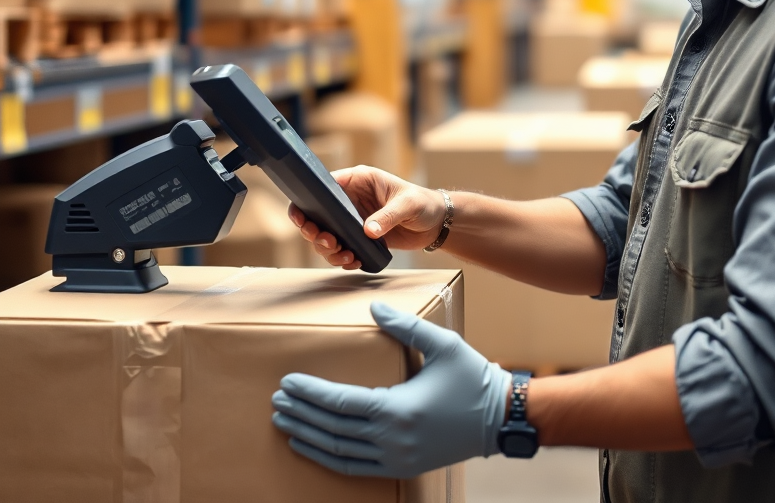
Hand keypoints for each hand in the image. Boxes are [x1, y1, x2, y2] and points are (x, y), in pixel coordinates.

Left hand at [271, 301, 511, 477]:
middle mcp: (392, 439)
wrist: (497, 418)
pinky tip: (310, 447)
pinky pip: (354, 467)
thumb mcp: (442, 344)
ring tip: (284, 422)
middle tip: (277, 399)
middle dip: (301, 414)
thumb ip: (405, 326)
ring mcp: (395, 458)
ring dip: (307, 437)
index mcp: (398, 409)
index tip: (287, 382)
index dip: (310, 393)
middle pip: (332, 429)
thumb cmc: (471, 377)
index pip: (340, 402)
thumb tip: (374, 306)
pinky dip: (328, 458)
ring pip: (338, 452)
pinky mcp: (401, 467)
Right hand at [288, 166, 446, 268]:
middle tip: (328, 242)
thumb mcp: (408, 205)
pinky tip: (353, 261)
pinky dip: (342, 259)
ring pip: (326, 236)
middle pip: (318, 215)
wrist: (436, 223)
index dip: (309, 201)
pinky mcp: (359, 238)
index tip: (303, 217)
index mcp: (358, 181)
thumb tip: (367, 231)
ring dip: (328, 249)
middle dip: (315, 232)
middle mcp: (351, 200)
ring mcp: (353, 220)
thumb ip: (388, 216)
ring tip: (345, 256)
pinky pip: (341, 250)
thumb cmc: (423, 203)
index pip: (324, 186)